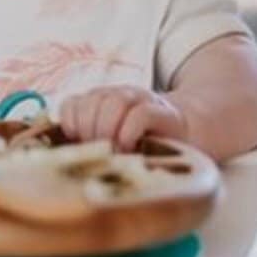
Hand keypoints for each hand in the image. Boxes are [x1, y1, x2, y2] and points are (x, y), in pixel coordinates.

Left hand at [58, 85, 187, 151]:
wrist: (190, 134)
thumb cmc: (144, 146)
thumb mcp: (112, 143)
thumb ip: (90, 144)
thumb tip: (66, 160)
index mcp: (101, 102)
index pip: (73, 103)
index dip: (70, 122)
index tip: (78, 144)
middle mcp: (120, 96)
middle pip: (93, 100)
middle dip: (89, 129)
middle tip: (98, 151)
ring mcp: (143, 100)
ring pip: (114, 101)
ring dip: (108, 129)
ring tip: (114, 151)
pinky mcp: (164, 112)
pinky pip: (140, 114)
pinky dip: (128, 132)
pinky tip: (129, 148)